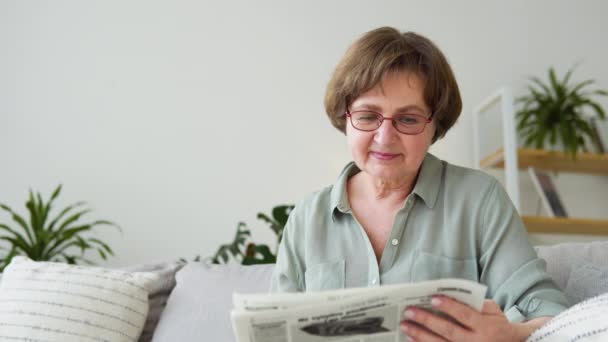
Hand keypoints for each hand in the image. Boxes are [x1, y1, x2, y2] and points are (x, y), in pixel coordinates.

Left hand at [400, 296, 521, 341]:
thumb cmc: (497, 324)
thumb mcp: (493, 311)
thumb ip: (475, 304)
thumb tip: (449, 296)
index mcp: (486, 327)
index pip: (465, 315)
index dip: (449, 307)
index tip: (432, 298)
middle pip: (449, 331)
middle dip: (427, 321)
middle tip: (409, 312)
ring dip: (421, 336)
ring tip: (406, 326)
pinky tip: (412, 340)